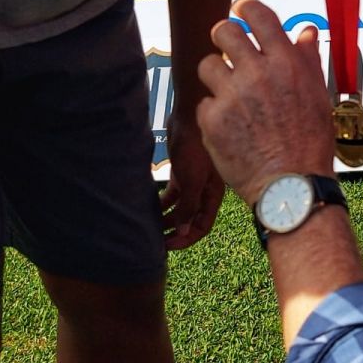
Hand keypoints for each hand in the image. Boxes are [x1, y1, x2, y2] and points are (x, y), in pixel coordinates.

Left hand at [160, 122, 224, 250]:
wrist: (190, 117)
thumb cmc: (196, 148)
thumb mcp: (193, 180)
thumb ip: (190, 206)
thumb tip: (184, 231)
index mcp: (213, 194)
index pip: (203, 225)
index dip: (187, 238)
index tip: (167, 246)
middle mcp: (205, 190)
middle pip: (191, 218)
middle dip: (175, 231)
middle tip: (155, 242)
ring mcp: (193, 181)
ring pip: (180, 207)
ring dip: (167, 218)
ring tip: (149, 227)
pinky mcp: (181, 171)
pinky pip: (172, 193)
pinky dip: (163, 202)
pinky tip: (149, 206)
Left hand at [196, 0, 335, 204]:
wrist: (291, 185)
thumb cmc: (310, 142)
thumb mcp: (319, 95)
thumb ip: (308, 59)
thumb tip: (305, 33)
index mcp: (286, 62)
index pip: (257, 15)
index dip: (245, 7)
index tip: (241, 10)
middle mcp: (257, 73)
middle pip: (224, 31)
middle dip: (223, 35)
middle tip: (228, 47)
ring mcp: (232, 95)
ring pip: (207, 64)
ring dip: (216, 74)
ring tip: (229, 92)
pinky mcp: (212, 120)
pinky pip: (204, 103)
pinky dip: (215, 112)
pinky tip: (231, 125)